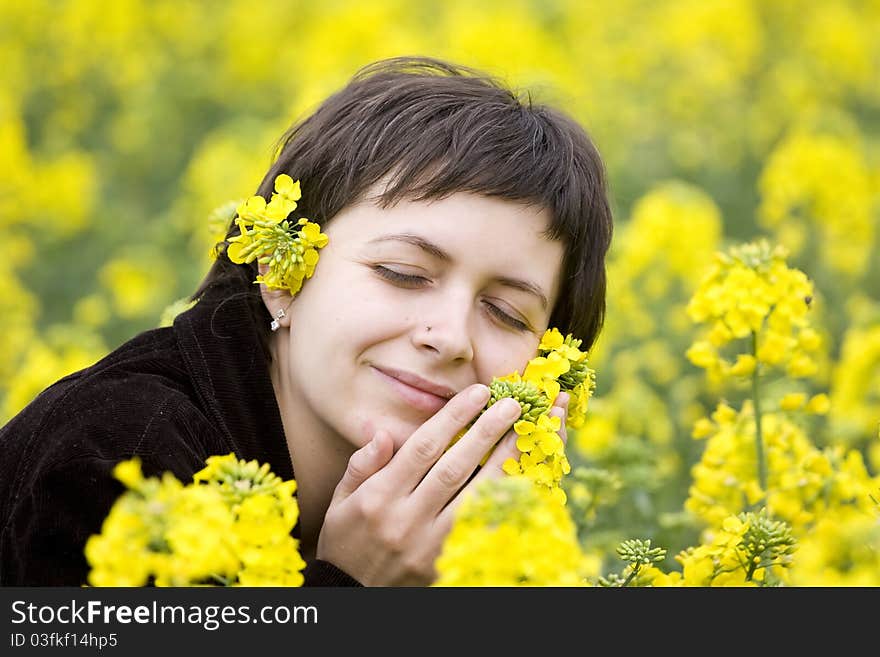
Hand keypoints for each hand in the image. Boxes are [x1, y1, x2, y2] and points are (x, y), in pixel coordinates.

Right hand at [316, 385, 568, 585]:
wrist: (352, 596)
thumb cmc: (346, 541)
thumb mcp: (340, 501)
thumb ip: (361, 465)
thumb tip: (382, 432)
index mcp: (379, 497)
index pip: (423, 448)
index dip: (453, 416)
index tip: (477, 392)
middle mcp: (405, 519)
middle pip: (454, 467)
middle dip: (486, 432)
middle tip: (512, 404)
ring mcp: (429, 545)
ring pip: (474, 497)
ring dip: (503, 462)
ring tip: (524, 434)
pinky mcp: (445, 564)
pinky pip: (480, 528)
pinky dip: (502, 502)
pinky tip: (522, 479)